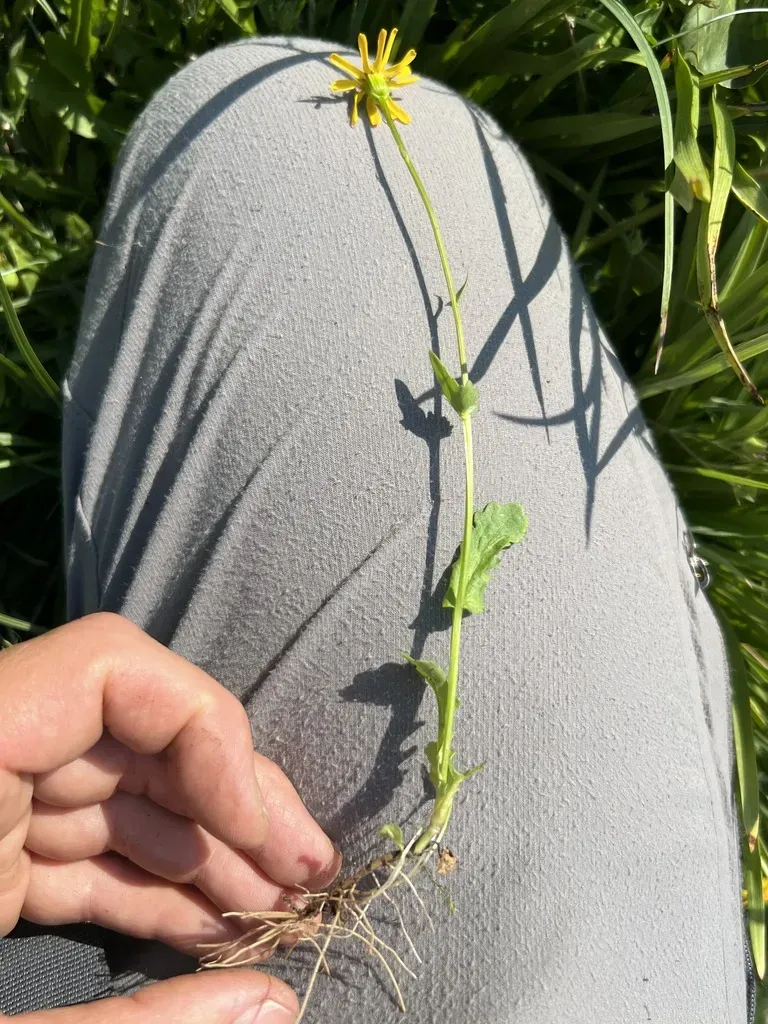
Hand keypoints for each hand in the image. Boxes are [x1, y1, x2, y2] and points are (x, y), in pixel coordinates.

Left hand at [0, 613, 340, 1021]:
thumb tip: (275, 1006)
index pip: (108, 668)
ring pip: (120, 799)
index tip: (261, 829)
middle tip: (311, 872)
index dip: (209, 733)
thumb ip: (137, 1023)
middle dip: (234, 804)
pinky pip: (85, 855)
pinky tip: (218, 928)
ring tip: (280, 912)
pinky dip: (155, 890)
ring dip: (206, 855)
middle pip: (137, 735)